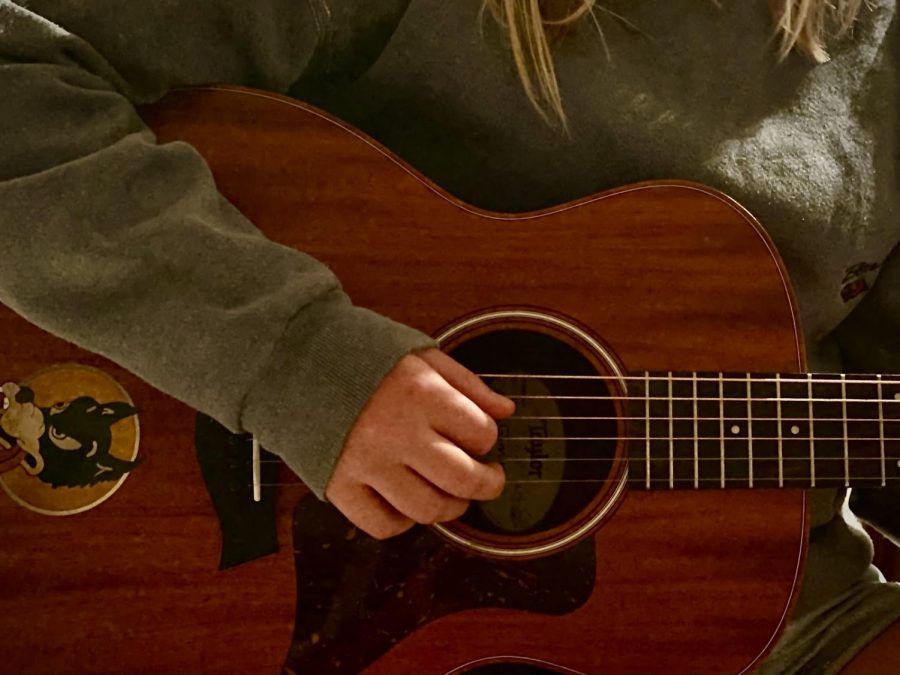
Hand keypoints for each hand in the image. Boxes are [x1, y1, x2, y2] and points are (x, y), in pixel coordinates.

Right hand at [324, 348, 514, 539]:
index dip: (487, 438)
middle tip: (488, 480)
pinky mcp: (339, 485)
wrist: (294, 360)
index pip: (482, 434)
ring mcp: (367, 463)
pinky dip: (402, 523)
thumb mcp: (421, 354)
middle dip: (488, 484)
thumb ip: (468, 384)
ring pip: (428, 509)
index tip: (479, 437)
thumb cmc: (361, 356)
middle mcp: (398, 432)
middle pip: (463, 479)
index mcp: (422, 393)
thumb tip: (506, 411)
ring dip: (450, 508)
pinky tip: (406, 504)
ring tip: (451, 494)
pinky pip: (382, 525)